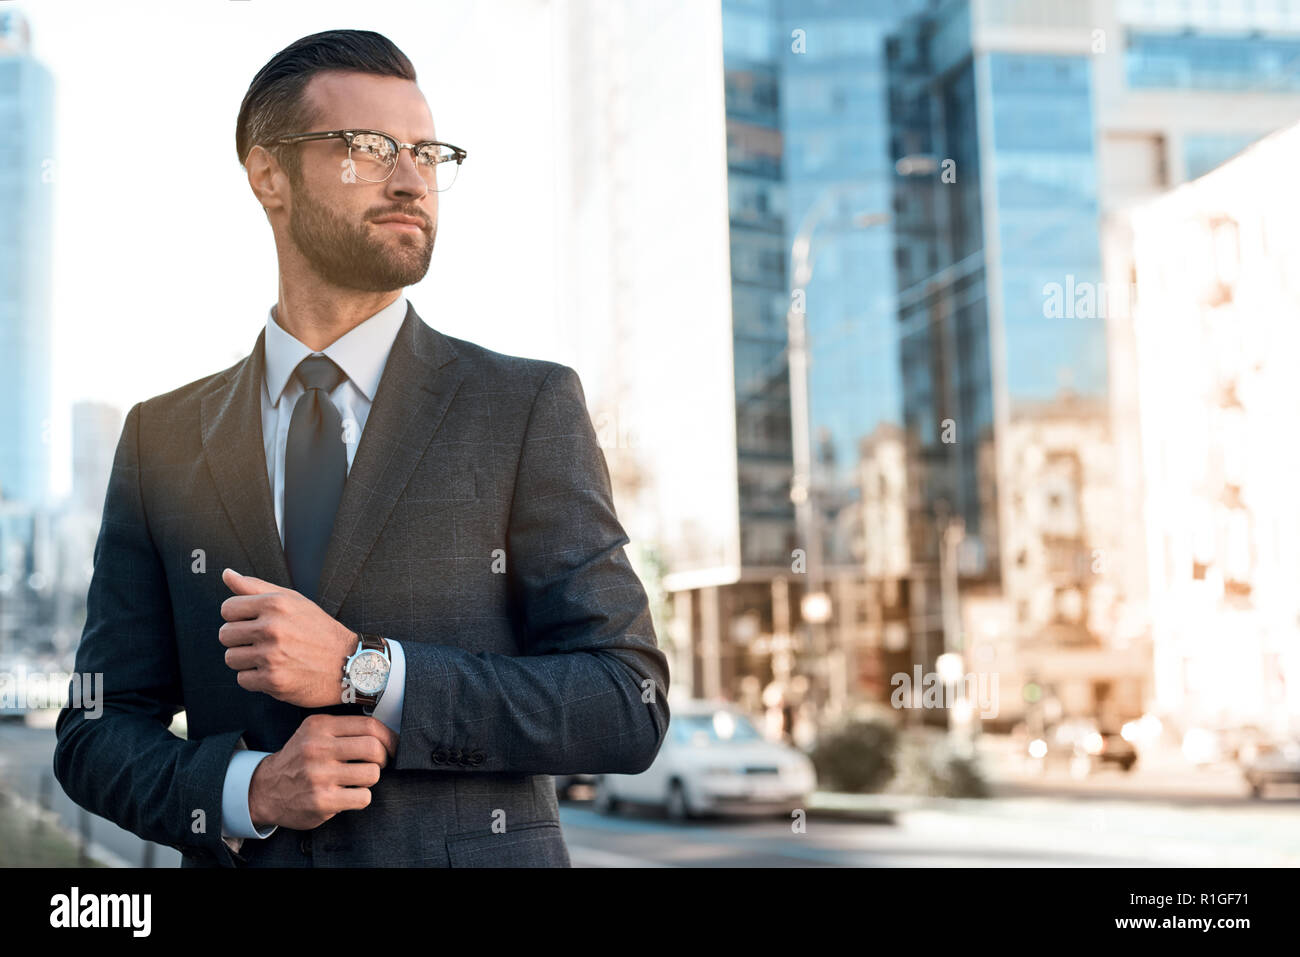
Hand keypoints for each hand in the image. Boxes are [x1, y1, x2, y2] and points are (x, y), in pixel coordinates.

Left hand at [219, 568, 357, 707]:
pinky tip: (275, 671)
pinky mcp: (273, 680)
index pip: (227, 608)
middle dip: (240, 639)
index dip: (238, 617)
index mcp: (276, 604)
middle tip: (262, 642)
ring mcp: (272, 656)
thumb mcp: (293, 601)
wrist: (347, 663)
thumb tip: (226, 574)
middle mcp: (272, 628)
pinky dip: (256, 678)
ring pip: (231, 658)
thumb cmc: (319, 630)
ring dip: (246, 660)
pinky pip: (243, 679)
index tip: (253, 623)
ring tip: (269, 657)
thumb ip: (256, 587)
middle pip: (225, 634)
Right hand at [248, 714, 398, 830]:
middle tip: (377, 764)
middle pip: (374, 748)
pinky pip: (363, 797)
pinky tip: (348, 795)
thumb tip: (387, 734)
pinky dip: (361, 797)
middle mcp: (318, 748)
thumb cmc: (299, 759)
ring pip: (372, 774)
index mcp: (320, 727)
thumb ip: (344, 729)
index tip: (393, 746)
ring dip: (371, 779)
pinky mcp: (322, 801)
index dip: (389, 737)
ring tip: (357, 780)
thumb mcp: (314, 733)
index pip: (369, 726)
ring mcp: (319, 776)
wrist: (265, 789)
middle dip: (383, 758)